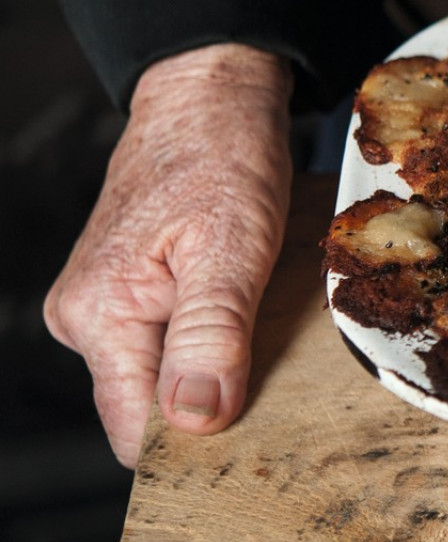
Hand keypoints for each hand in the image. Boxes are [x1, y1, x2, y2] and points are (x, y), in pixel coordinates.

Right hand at [44, 44, 293, 467]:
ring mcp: (100, 304)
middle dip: (209, 404)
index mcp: (100, 313)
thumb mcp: (234, 246)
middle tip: (269, 374)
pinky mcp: (124, 291)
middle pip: (148, 408)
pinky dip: (207, 343)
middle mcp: (84, 316)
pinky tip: (239, 316)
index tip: (252, 436)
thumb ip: (212, 336)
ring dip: (212, 370)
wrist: (210, 98)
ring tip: (255, 328)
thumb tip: (195, 418)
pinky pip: (164, 344)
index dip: (194, 443)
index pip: (135, 430)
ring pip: (160, 377)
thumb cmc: (222, 156)